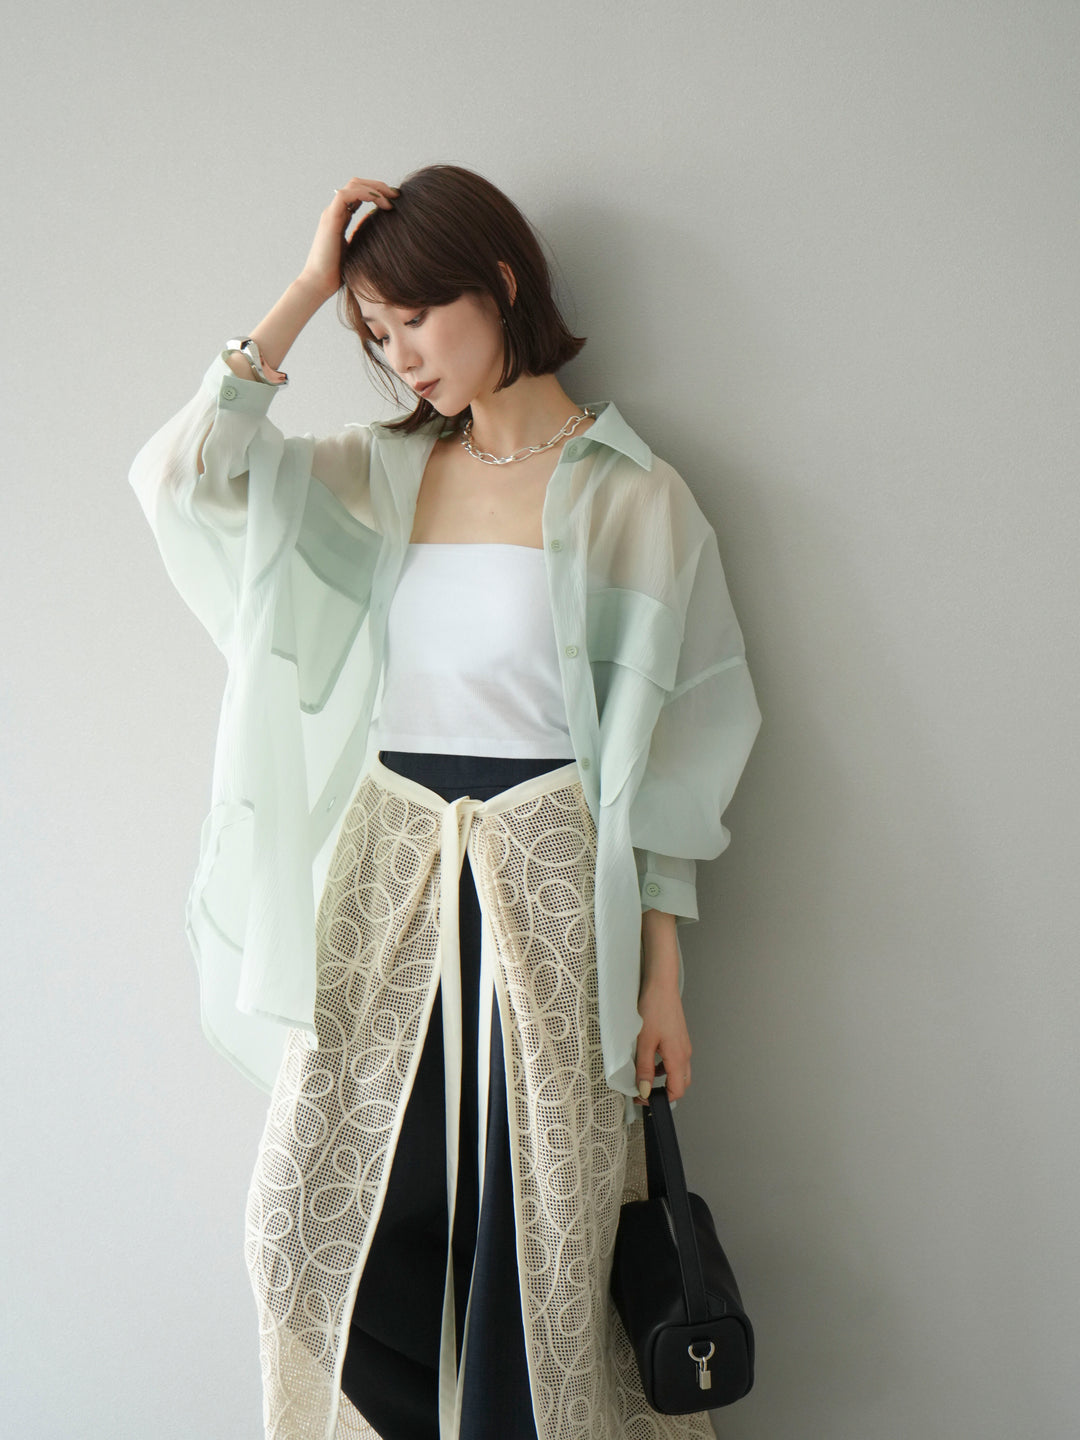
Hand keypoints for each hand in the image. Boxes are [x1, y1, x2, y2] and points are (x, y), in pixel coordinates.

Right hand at [298, 177, 399, 301]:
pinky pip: (346, 195)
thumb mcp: (358, 251)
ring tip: (391, 198)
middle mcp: (335, 212)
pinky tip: (380, 201)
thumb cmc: (339, 274)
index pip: (359, 195)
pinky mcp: (330, 218)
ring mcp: (332, 213)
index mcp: (341, 219)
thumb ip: (365, 237)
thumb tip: (380, 228)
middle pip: (357, 185)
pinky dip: (365, 193)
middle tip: (397, 194)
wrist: (320, 284)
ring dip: (374, 187)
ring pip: (353, 185)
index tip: (395, 200)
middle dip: (378, 186)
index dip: (377, 193)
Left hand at [634, 977, 692, 1105]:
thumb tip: (644, 1090)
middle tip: (644, 1091)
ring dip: (663, 1079)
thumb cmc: (654, 1008)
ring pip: (678, 1072)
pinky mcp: (679, 1038)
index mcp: (678, 1057)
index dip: (660, 1100)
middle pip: (681, 1084)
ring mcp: (683, 1045)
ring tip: (644, 1076)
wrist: (661, 985)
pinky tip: (650, 1059)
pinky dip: (664, 1067)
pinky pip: (675, 1060)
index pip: (677, 1091)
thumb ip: (644, 1068)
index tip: (642, 1098)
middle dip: (664, 1092)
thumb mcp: (644, 1042)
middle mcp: (685, 1053)